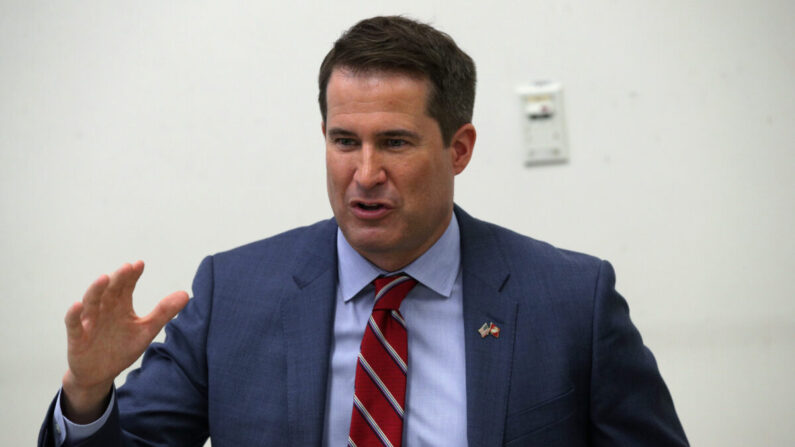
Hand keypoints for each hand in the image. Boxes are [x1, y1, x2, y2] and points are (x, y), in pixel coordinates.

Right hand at [60, 261, 188, 422]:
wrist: (100, 374)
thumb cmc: (121, 348)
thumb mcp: (146, 331)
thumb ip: (164, 312)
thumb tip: (186, 294)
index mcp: (120, 305)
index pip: (126, 286)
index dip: (132, 275)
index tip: (140, 264)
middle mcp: (104, 309)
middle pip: (110, 290)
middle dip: (118, 278)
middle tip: (127, 267)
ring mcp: (89, 321)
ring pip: (91, 301)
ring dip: (96, 290)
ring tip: (104, 278)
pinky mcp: (77, 336)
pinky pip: (73, 323)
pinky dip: (73, 314)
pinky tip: (77, 305)